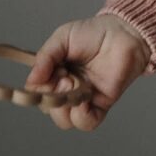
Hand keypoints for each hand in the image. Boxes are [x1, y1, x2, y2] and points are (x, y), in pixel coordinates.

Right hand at [25, 14, 150, 130]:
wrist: (124, 33)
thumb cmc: (95, 32)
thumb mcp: (62, 38)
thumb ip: (45, 57)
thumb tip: (31, 81)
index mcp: (55, 74)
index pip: (38, 93)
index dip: (40, 89)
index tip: (53, 73)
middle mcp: (68, 89)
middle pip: (49, 109)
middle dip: (53, 97)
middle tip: (66, 78)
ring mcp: (84, 98)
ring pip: (65, 120)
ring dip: (66, 107)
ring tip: (76, 85)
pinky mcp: (102, 103)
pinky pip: (87, 122)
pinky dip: (82, 116)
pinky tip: (85, 100)